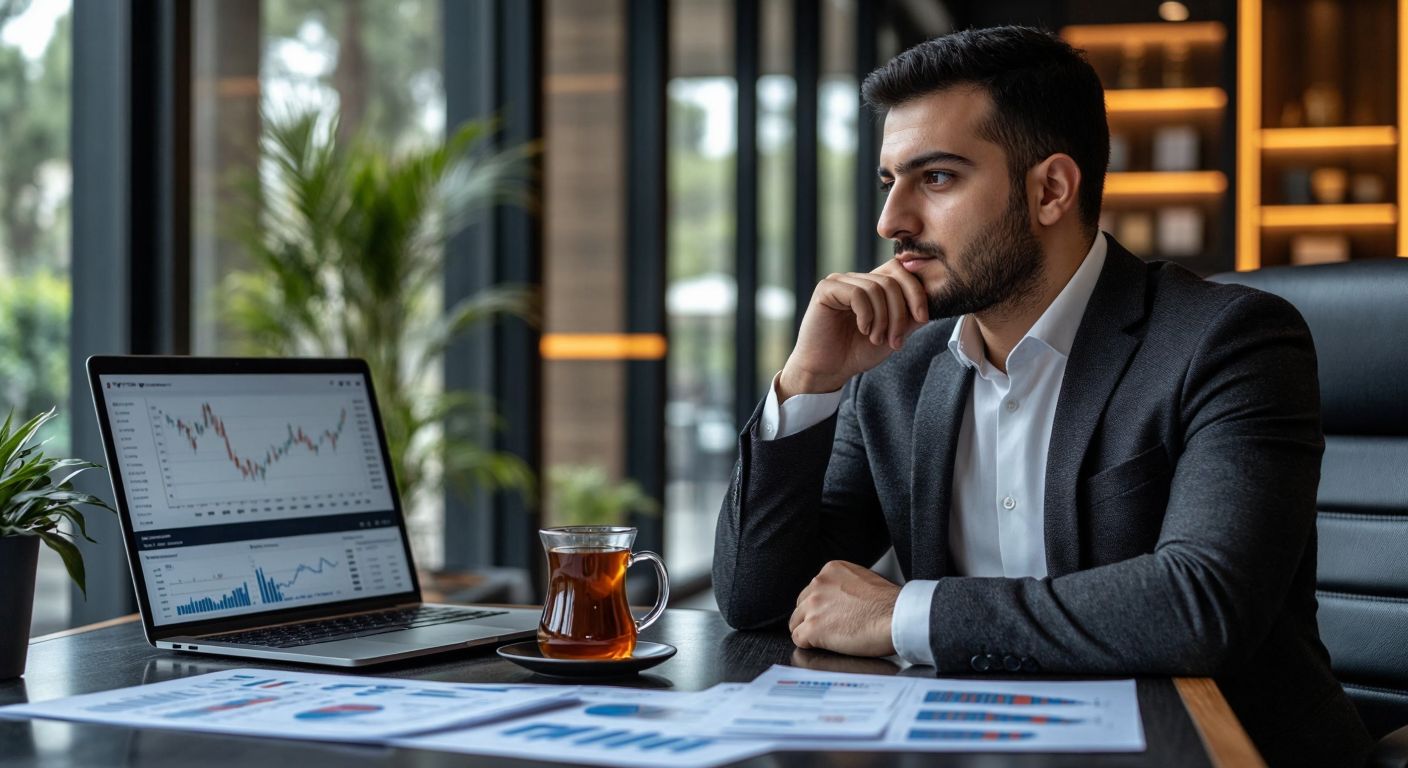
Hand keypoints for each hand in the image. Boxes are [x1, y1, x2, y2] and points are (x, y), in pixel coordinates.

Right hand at [778, 260, 928, 399]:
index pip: (900, 271)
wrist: (827, 371)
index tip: (922, 318)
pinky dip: (866, 315)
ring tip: (875, 338)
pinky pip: (857, 293)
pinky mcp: (826, 289)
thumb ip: (910, 317)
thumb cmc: (855, 353)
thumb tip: (933, 300)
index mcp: (872, 286)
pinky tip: (862, 329)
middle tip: (895, 340)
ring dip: (883, 319)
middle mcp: (856, 279)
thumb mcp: (892, 334)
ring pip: (876, 288)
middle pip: (892, 281)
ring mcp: (840, 282)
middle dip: (900, 313)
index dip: (916, 292)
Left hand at [788, 560, 900, 656]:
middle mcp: (818, 584)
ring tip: (828, 639)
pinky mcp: (813, 628)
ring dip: (809, 631)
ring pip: (797, 622)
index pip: (813, 590)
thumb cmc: (890, 603)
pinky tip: (824, 646)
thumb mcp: (864, 579)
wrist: (897, 617)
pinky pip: (799, 639)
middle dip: (812, 617)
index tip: (831, 614)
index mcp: (831, 570)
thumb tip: (840, 598)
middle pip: (802, 605)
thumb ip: (845, 585)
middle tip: (829, 628)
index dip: (821, 606)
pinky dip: (809, 644)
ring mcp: (813, 606)